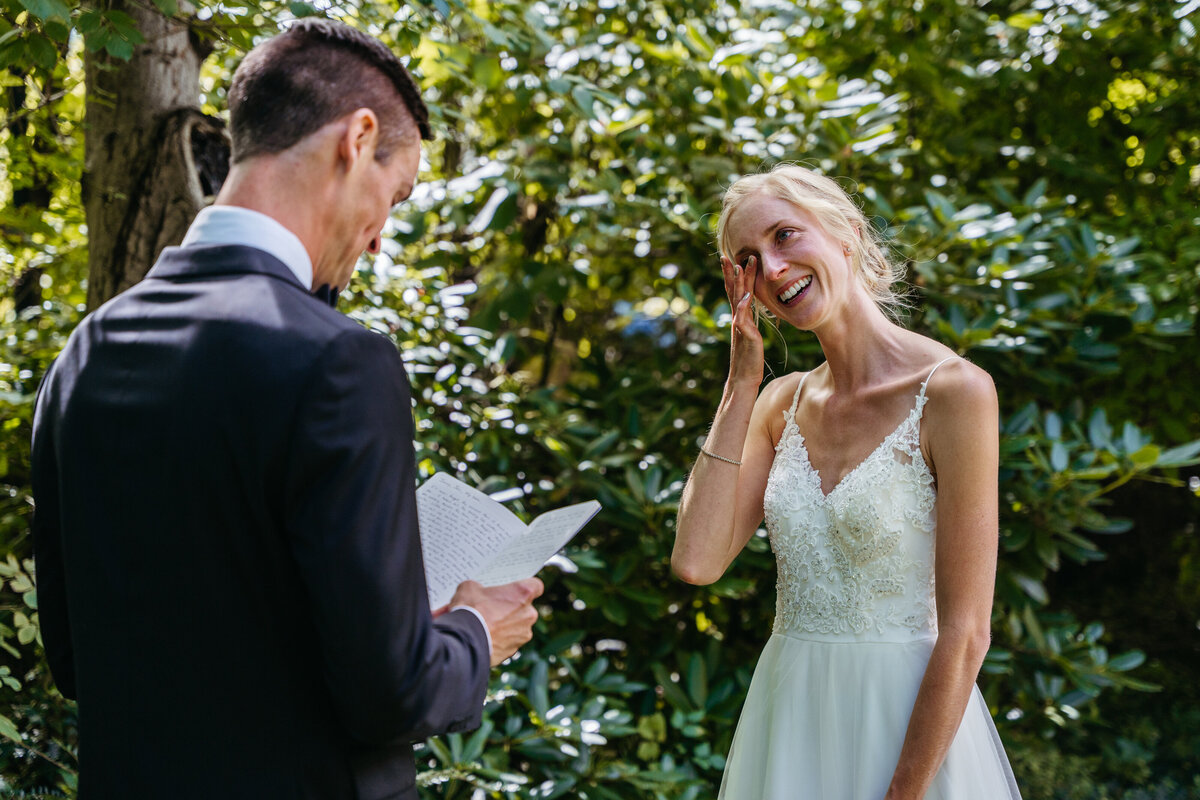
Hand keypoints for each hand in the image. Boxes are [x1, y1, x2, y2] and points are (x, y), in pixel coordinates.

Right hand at [449, 578, 543, 665]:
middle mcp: (529, 614)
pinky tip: (485, 637)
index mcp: (523, 593)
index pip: (536, 586)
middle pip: (525, 608)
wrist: (464, 642)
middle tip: (493, 608)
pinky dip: (500, 640)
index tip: (516, 589)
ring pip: (518, 626)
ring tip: (486, 624)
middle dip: (511, 608)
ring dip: (506, 625)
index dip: (525, 587)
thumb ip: (480, 587)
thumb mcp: (469, 588)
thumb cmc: (470, 611)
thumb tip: (476, 592)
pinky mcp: (514, 650)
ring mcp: (523, 634)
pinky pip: (509, 641)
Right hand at [720, 254, 763, 387]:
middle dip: (732, 273)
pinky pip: (743, 319)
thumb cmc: (749, 358)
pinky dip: (744, 307)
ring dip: (738, 283)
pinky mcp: (746, 335)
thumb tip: (748, 312)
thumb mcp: (749, 335)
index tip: (730, 258)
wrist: (744, 378)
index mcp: (739, 317)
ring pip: (738, 301)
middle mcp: (737, 319)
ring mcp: (740, 326)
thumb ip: (747, 322)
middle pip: (733, 292)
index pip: (734, 292)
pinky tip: (746, 297)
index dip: (731, 276)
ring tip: (739, 267)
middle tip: (728, 255)